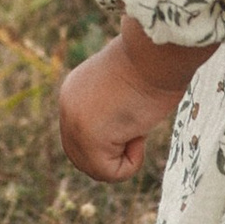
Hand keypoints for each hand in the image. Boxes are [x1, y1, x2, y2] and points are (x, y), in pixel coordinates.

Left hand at [59, 19, 215, 182]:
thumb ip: (113, 110)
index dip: (114, 139)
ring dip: (124, 157)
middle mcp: (67, 108)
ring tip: (138, 126)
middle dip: (115, 153)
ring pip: (97, 168)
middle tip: (137, 125)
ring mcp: (74, 124)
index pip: (83, 137)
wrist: (156, 51)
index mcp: (74, 93)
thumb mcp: (126, 87)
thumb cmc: (154, 63)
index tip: (134, 111)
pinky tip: (139, 132)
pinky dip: (131, 163)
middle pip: (84, 158)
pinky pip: (111, 172)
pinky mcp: (89, 138)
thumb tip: (123, 134)